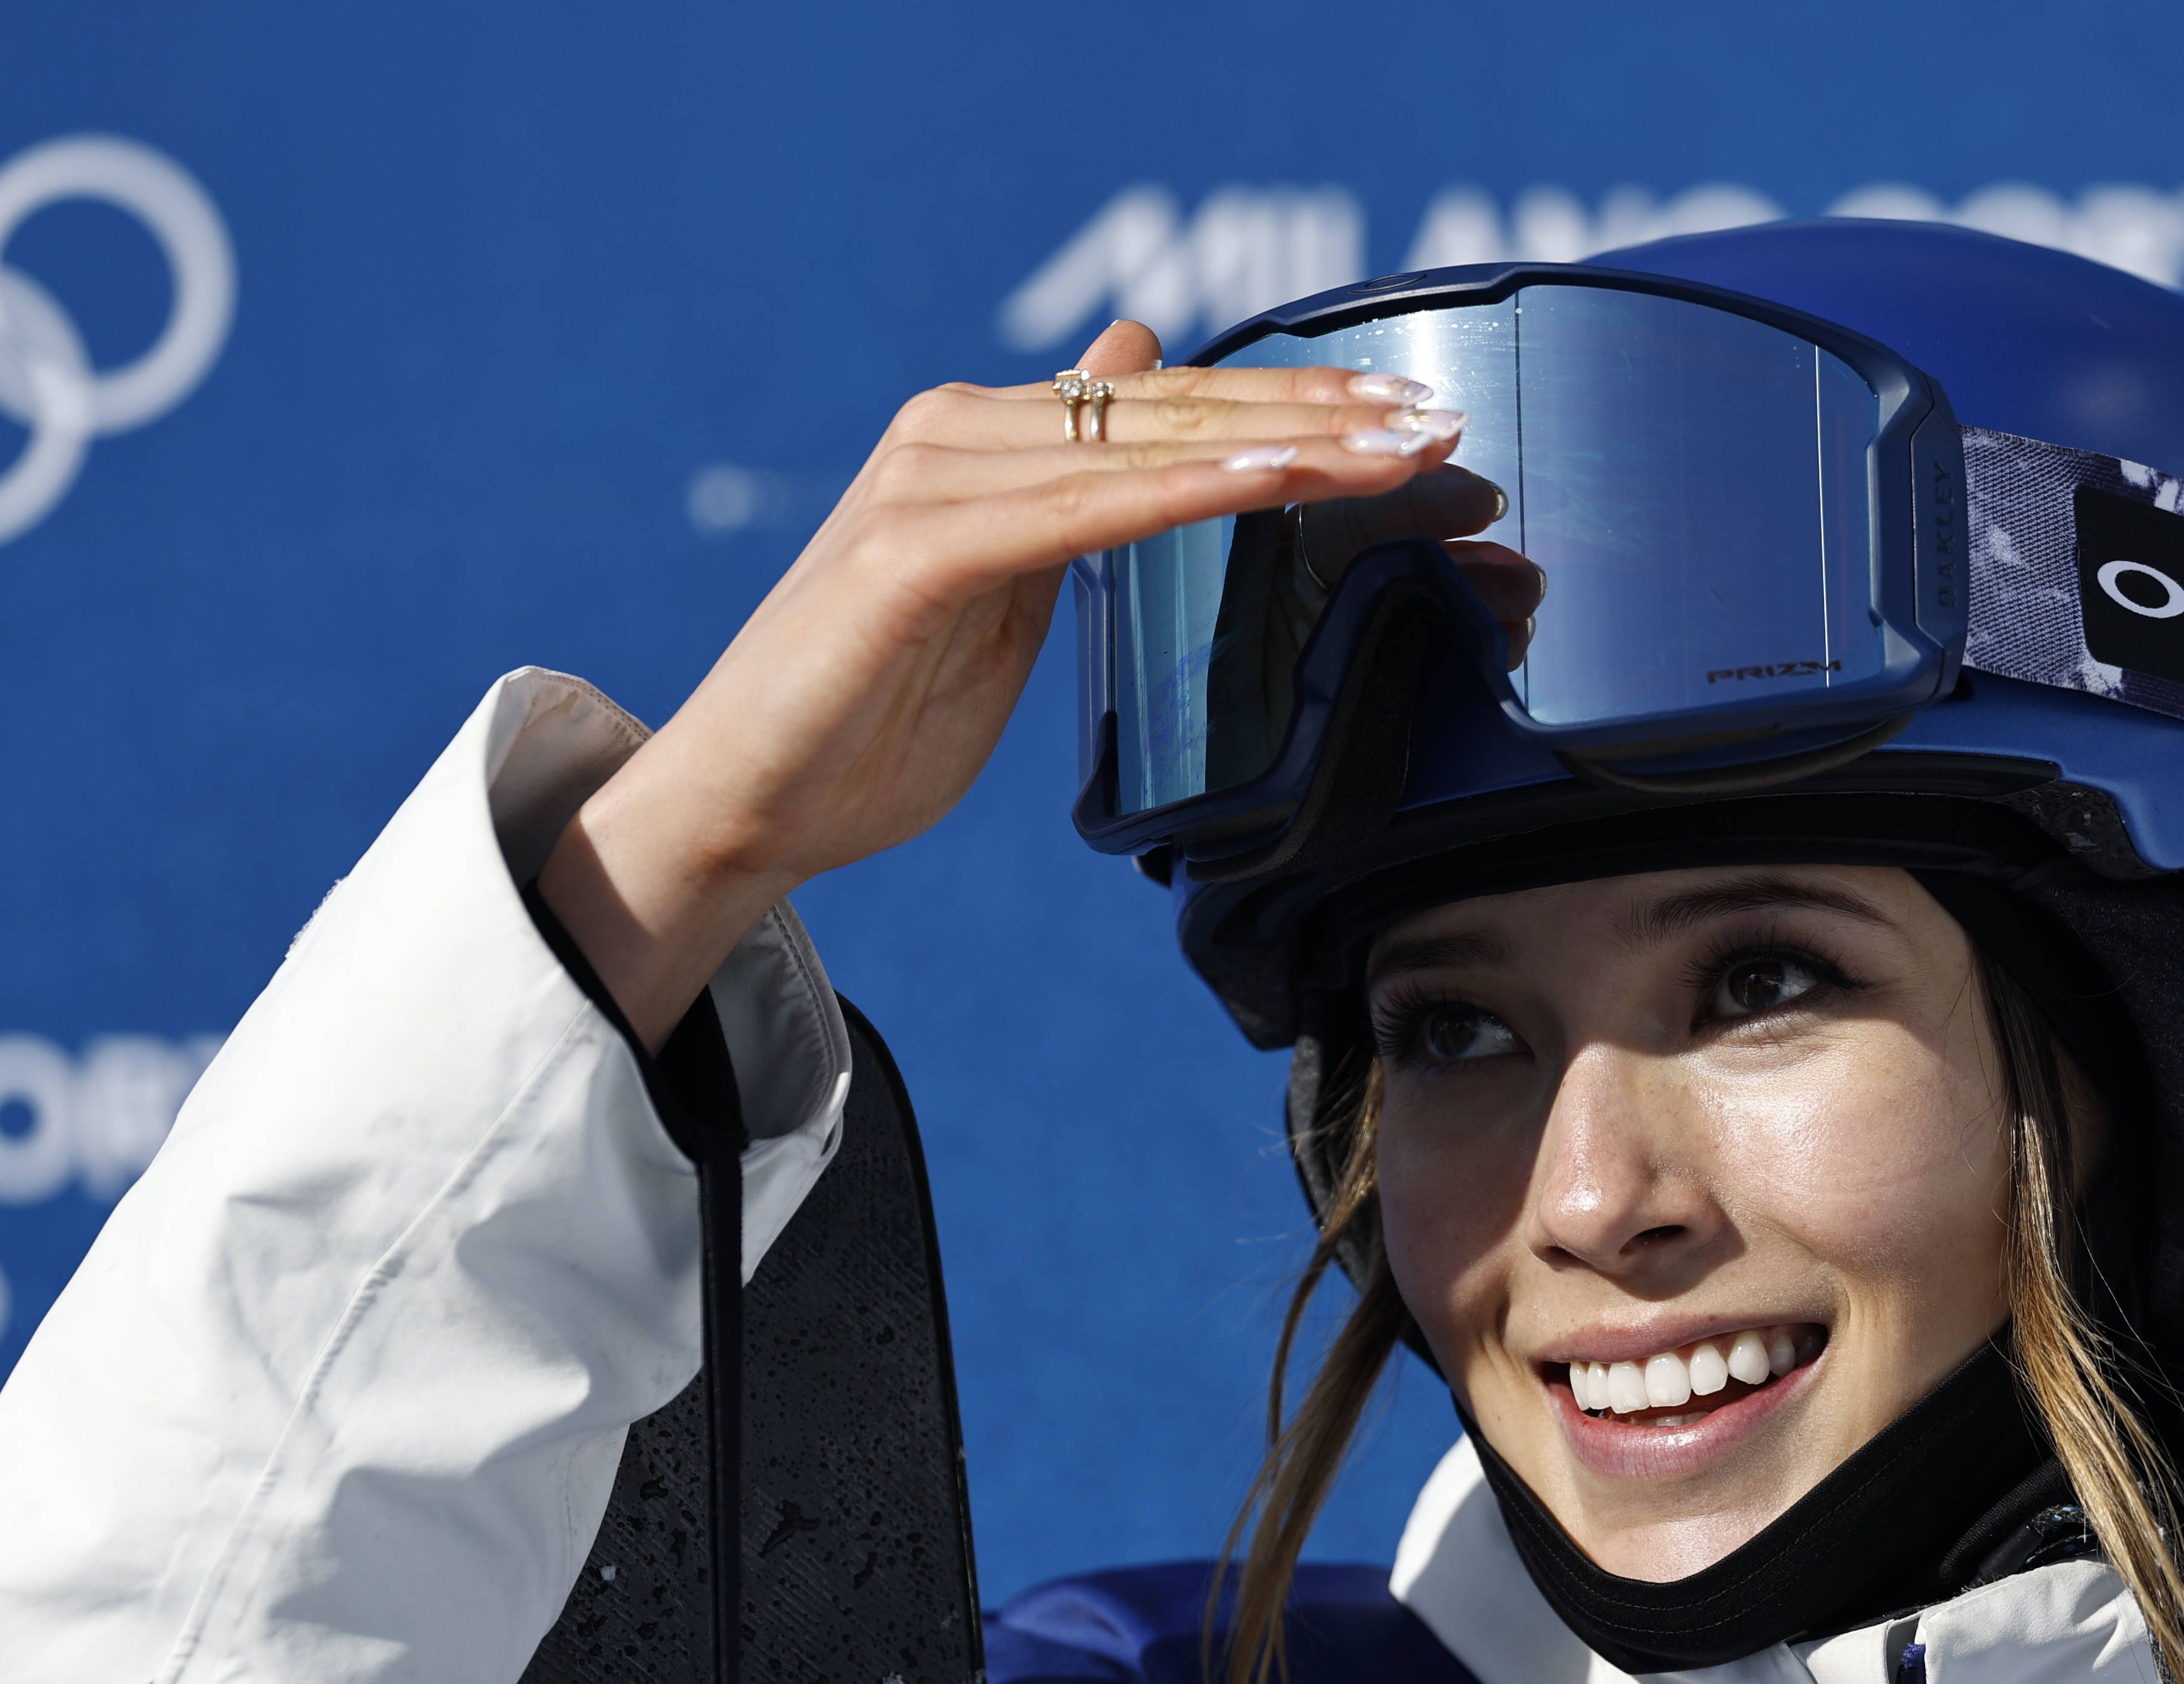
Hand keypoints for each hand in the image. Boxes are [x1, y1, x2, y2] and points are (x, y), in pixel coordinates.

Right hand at [538, 320, 1486, 1046]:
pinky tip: (1275, 481)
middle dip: (1321, 417)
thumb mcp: (1005, 604)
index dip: (1297, 413)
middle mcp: (957, 436)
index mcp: (986, 446)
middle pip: (1174, 412)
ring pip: (1142, 447)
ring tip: (1398, 449)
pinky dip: (1182, 492)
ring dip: (1284, 444)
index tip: (1411, 425)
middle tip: (1443, 421)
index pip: (1171, 413)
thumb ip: (1075, 502)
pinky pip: (1077, 509)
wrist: (740, 809)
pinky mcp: (911, 551)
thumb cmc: (864, 730)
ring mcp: (931, 484)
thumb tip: (1132, 374)